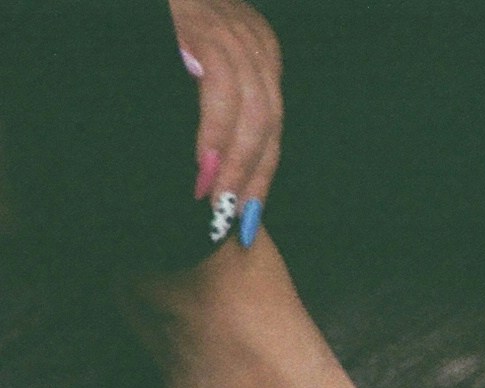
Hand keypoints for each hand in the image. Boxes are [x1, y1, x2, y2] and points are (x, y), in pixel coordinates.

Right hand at [168, 0, 281, 216]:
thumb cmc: (163, 14)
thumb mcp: (197, 46)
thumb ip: (213, 89)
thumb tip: (207, 151)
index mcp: (259, 54)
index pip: (270, 126)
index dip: (261, 173)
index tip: (250, 214)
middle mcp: (257, 47)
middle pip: (269, 126)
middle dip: (253, 178)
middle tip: (236, 220)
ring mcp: (236, 38)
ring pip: (253, 114)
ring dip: (234, 164)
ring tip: (218, 201)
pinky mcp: (207, 31)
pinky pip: (222, 91)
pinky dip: (214, 132)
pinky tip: (204, 162)